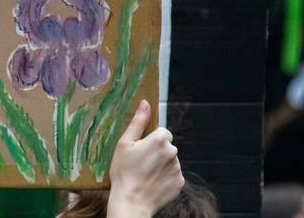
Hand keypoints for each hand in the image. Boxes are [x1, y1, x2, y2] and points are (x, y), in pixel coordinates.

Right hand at [106, 100, 183, 217]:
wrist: (131, 201)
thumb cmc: (124, 173)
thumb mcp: (124, 144)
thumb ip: (138, 122)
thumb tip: (145, 103)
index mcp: (159, 140)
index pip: (162, 132)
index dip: (150, 140)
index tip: (140, 149)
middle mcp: (172, 152)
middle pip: (167, 146)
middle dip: (157, 151)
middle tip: (141, 163)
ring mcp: (178, 168)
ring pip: (170, 160)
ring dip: (161, 164)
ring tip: (145, 174)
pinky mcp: (179, 182)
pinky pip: (173, 175)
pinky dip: (165, 177)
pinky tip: (152, 182)